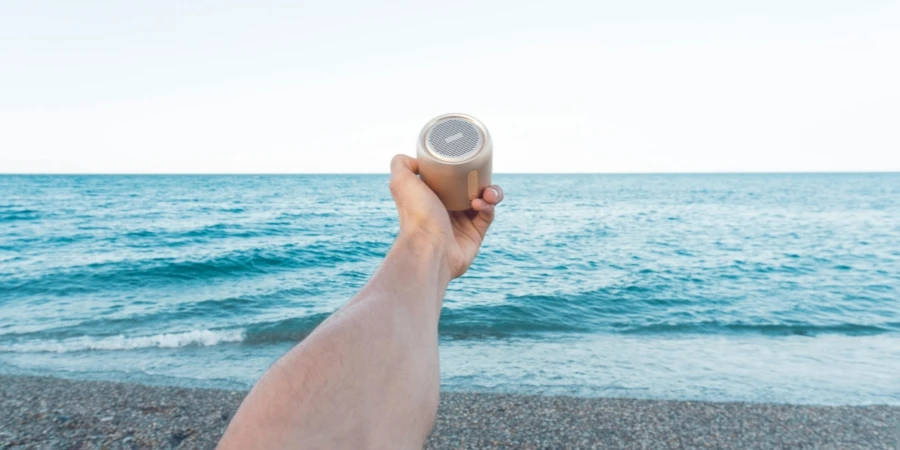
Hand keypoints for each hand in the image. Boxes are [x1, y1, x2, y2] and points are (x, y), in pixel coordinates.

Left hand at [389, 154, 503, 278]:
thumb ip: (400, 163)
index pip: (452, 178)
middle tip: (483, 177)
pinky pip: (488, 215)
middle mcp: (446, 209)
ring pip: (484, 200)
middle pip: (471, 187)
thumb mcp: (401, 182)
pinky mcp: (475, 234)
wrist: (428, 248)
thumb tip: (416, 160)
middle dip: (482, 179)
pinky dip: (488, 207)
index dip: (463, 168)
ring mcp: (461, 222)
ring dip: (491, 192)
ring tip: (487, 193)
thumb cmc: (416, 215)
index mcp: (432, 196)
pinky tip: (480, 204)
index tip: (469, 160)